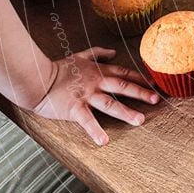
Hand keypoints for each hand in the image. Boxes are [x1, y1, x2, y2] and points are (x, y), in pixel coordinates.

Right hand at [33, 47, 159, 145]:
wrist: (37, 78)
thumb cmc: (58, 68)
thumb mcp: (80, 55)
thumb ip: (98, 52)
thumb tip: (113, 52)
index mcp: (98, 72)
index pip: (124, 74)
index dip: (140, 78)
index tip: (155, 82)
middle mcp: (96, 83)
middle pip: (123, 87)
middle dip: (141, 93)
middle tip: (156, 99)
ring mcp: (86, 96)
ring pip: (110, 104)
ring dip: (126, 112)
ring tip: (140, 120)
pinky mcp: (74, 108)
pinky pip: (87, 120)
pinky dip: (95, 130)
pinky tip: (104, 141)